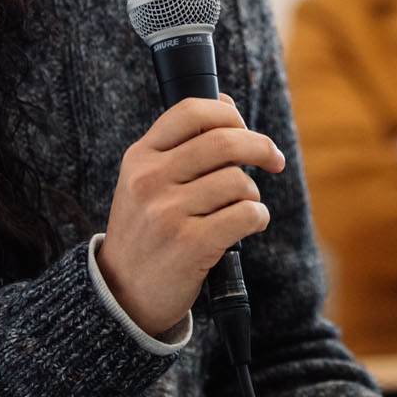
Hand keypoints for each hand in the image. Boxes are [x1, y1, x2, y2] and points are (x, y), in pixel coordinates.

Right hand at [96, 93, 283, 336]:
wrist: (123, 294)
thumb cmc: (145, 231)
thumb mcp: (145, 181)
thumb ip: (179, 144)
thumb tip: (225, 102)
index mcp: (139, 158)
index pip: (191, 112)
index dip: (229, 114)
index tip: (244, 128)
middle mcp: (150, 181)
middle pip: (225, 141)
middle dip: (260, 147)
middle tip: (273, 159)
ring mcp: (168, 213)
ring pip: (239, 181)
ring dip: (252, 193)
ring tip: (241, 206)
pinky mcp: (191, 245)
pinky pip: (246, 215)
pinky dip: (258, 217)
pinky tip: (248, 224)